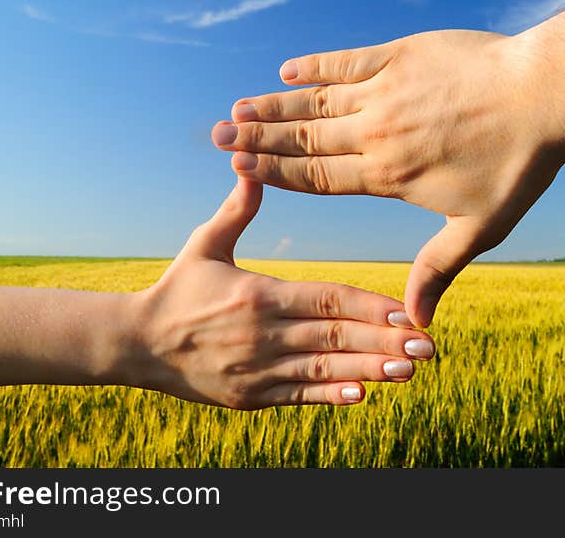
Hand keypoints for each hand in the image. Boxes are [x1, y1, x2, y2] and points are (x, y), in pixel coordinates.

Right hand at [122, 179, 433, 409]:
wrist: (137, 345)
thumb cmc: (177, 289)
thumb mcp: (204, 245)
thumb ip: (235, 210)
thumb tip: (251, 166)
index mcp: (258, 294)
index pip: (325, 299)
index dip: (368, 306)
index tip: (405, 311)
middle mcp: (262, 334)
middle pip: (334, 336)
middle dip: (383, 342)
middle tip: (427, 346)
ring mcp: (257, 370)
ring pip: (324, 371)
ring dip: (370, 371)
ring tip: (409, 370)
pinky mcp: (250, 397)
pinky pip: (298, 397)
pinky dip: (331, 397)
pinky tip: (364, 394)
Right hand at [212, 30, 564, 326]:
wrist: (548, 96)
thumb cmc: (520, 166)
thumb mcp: (481, 227)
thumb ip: (438, 268)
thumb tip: (416, 320)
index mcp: (390, 176)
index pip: (318, 178)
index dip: (275, 174)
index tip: (238, 169)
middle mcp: (379, 134)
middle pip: (306, 140)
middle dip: (259, 139)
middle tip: (219, 135)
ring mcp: (388, 91)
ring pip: (318, 102)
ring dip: (276, 106)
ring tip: (239, 107)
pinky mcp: (402, 56)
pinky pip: (348, 61)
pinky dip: (316, 66)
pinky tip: (288, 69)